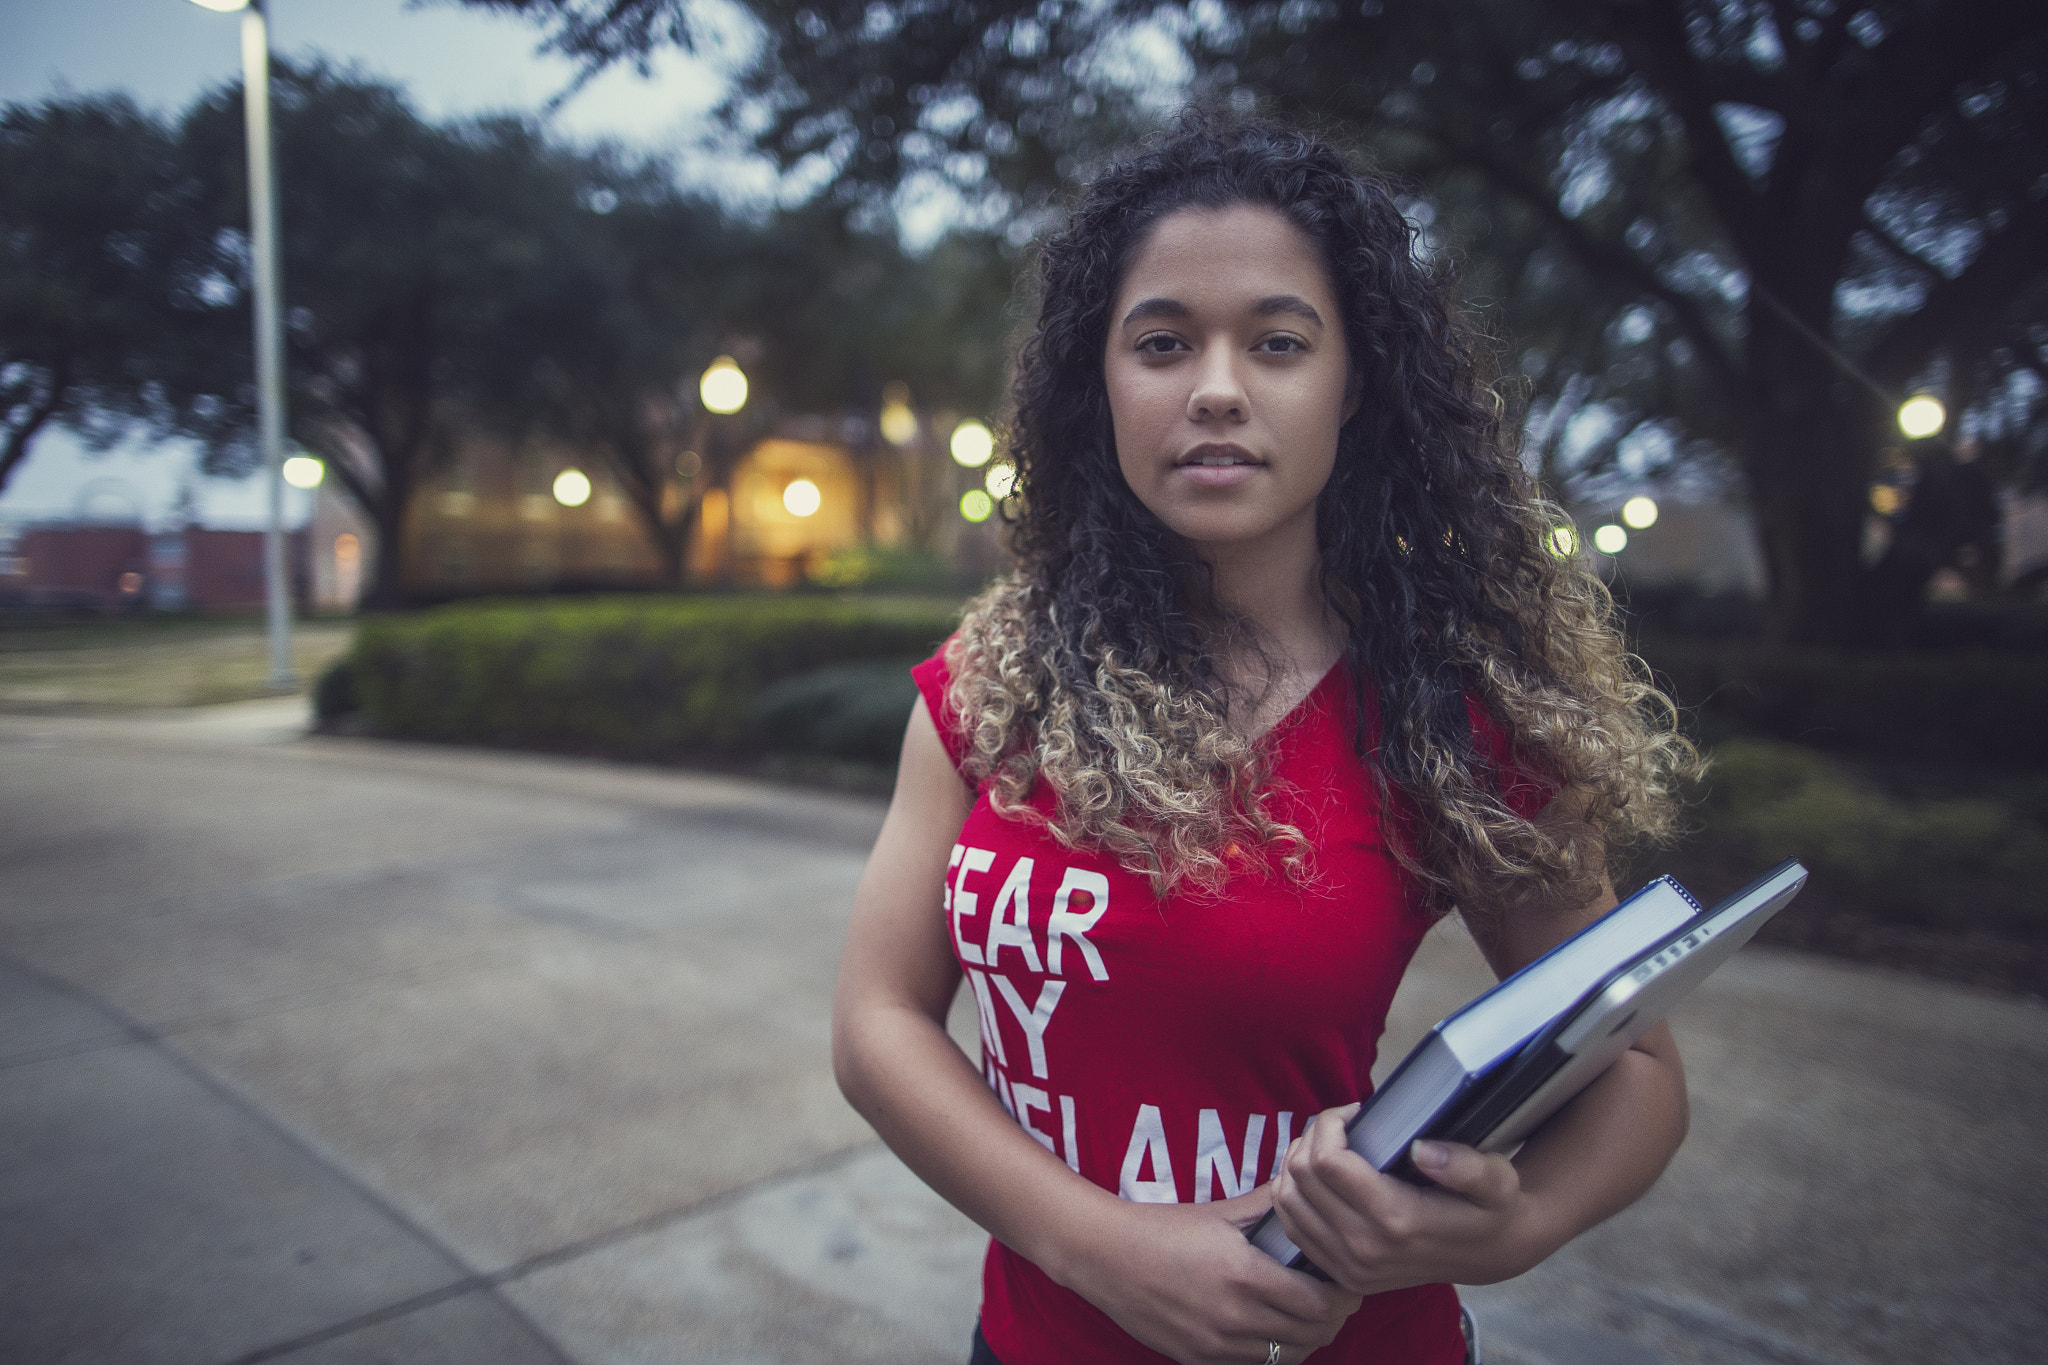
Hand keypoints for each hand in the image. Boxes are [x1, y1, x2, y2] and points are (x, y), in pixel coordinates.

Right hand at [1064, 1189, 1362, 1364]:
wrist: (1106, 1257)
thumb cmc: (1165, 1228)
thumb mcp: (1222, 1212)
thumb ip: (1270, 1204)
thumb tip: (1308, 1185)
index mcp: (1245, 1276)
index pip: (1320, 1304)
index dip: (1343, 1296)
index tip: (1346, 1282)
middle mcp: (1234, 1317)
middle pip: (1312, 1336)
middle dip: (1332, 1318)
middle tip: (1335, 1298)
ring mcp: (1216, 1345)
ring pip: (1288, 1357)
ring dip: (1305, 1338)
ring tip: (1307, 1315)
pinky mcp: (1199, 1360)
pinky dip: (1273, 1351)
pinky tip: (1271, 1329)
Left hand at [1270, 1104, 1540, 1295]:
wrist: (1489, 1253)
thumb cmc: (1490, 1207)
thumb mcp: (1496, 1179)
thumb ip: (1465, 1166)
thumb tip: (1421, 1150)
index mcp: (1397, 1221)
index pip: (1327, 1162)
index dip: (1329, 1125)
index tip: (1354, 1112)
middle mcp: (1364, 1250)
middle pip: (1300, 1177)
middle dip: (1311, 1137)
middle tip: (1340, 1124)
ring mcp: (1348, 1267)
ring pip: (1287, 1200)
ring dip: (1298, 1162)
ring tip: (1328, 1145)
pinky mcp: (1340, 1274)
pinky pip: (1291, 1226)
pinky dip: (1294, 1192)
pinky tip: (1319, 1175)